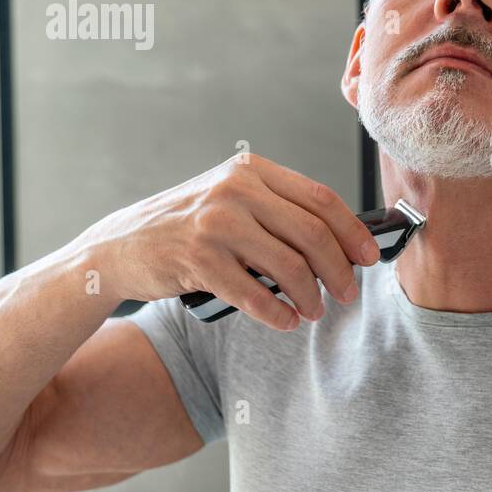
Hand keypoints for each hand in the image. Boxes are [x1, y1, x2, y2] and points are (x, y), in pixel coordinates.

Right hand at [81, 153, 380, 329]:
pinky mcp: (197, 260)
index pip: (321, 199)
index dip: (352, 231)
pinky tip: (286, 320)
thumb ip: (279, 211)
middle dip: (339, 270)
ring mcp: (214, 224)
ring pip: (289, 266)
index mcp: (251, 171)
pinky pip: (254, 294)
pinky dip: (278, 313)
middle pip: (312, 233)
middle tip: (347, 293)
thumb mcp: (232, 201)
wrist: (121, 246)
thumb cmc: (189, 227)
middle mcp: (234, 190)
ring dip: (311, 297)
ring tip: (314, 311)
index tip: (369, 257)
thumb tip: (344, 242)